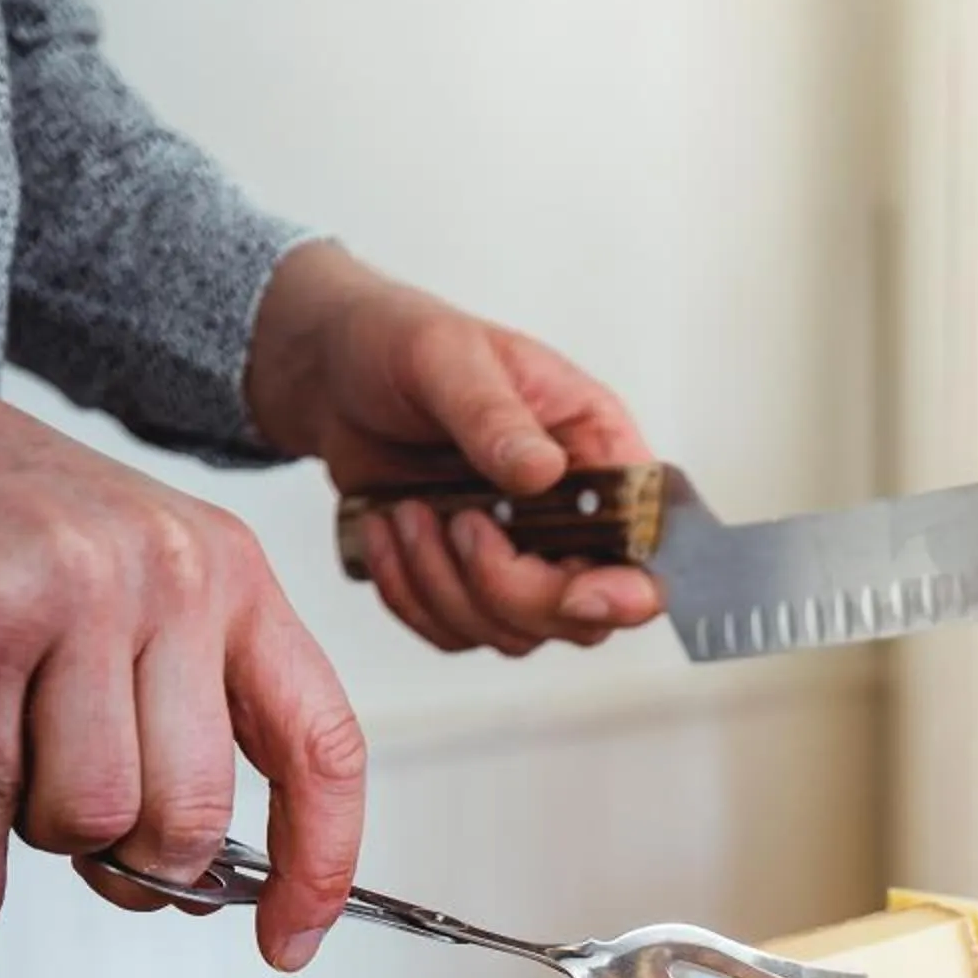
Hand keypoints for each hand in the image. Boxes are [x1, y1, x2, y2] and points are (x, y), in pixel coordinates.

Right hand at [0, 370, 362, 967]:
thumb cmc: (15, 524)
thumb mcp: (141, 590)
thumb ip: (184, 710)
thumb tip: (188, 872)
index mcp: (236, 578)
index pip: (322, 749)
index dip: (319, 868)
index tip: (289, 941)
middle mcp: (174, 574)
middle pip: (191, 815)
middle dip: (139, 869)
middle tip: (97, 858)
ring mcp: (81, 586)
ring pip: (92, 814)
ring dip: (45, 839)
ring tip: (19, 795)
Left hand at [247, 243, 662, 657]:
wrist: (333, 373)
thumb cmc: (400, 344)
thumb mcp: (446, 355)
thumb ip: (494, 416)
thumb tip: (542, 472)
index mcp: (596, 451)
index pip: (644, 546)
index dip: (625, 589)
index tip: (576, 592)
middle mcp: (572, 517)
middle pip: (582, 614)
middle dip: (509, 589)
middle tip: (457, 522)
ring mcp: (522, 558)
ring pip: (515, 633)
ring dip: (445, 587)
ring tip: (405, 513)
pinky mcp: (468, 584)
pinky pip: (455, 633)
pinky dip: (410, 596)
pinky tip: (386, 532)